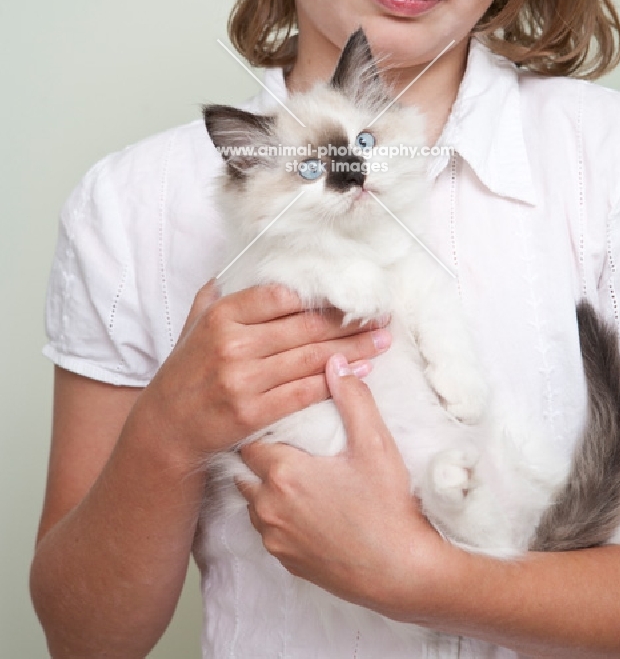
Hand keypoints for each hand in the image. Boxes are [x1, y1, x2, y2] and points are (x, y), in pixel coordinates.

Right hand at [138, 282, 391, 471]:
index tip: (349, 293)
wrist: (165, 428)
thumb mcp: (194, 325)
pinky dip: (334, 380)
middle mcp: (232, 343)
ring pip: (309, 358)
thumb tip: (243, 264)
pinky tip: (359, 372)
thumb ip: (218, 295)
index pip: (281, 295)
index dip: (319, 295)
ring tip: (381, 340)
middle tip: (381, 314)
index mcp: (222, 315)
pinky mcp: (251, 412)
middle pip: (304, 326)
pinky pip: (302, 392)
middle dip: (348, 320)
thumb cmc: (186, 373)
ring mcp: (242, 379)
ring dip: (352, 348)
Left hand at [237, 354, 440, 616]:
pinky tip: (302, 505)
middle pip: (243, 470)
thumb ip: (352, 398)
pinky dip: (275, 514)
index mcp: (284, 472)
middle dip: (258, 455)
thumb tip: (335, 362)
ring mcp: (274, 538)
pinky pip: (266, 529)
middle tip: (282, 441)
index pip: (249, 438)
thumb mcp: (374, 444)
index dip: (260, 425)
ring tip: (291, 471)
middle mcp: (268, 506)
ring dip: (264, 486)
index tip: (276, 417)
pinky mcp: (284, 562)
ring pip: (251, 501)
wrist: (401, 573)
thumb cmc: (388, 507)